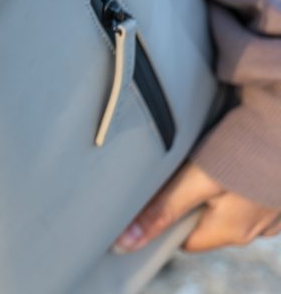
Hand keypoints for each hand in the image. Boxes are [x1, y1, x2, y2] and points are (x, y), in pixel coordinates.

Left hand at [114, 163, 280, 252]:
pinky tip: (232, 154)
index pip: (184, 241)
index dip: (166, 221)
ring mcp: (273, 213)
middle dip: (190, 200)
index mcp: (232, 232)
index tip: (153, 197)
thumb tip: (127, 242)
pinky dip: (237, 178)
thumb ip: (164, 210)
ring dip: (215, 188)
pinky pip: (250, 193)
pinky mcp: (279, 194)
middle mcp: (256, 230)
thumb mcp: (198, 179)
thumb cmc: (248, 151)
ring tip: (207, 157)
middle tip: (180, 169)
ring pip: (229, 207)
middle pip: (206, 223)